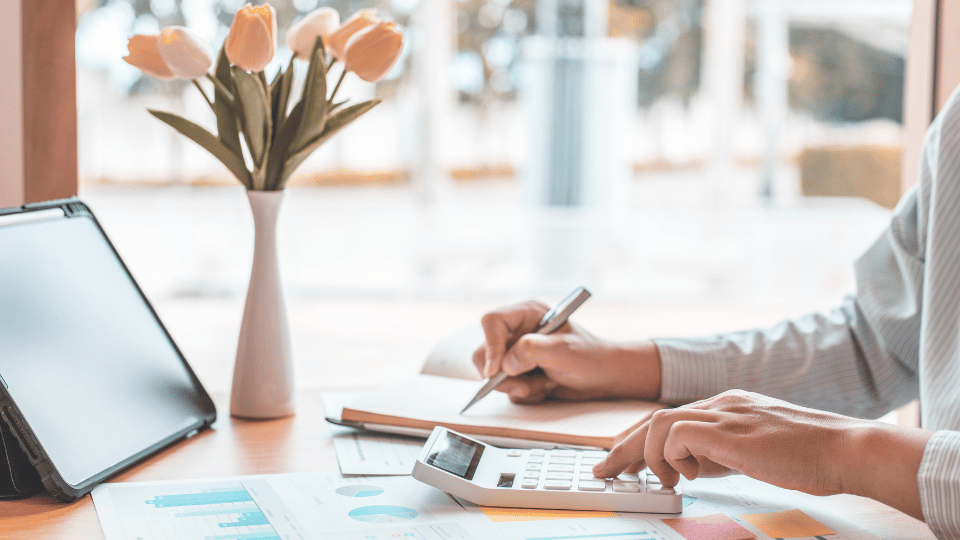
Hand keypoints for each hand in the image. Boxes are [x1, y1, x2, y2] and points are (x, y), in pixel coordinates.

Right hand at [471, 299, 660, 402]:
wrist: (604, 378)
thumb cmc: (591, 357)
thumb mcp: (564, 351)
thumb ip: (533, 351)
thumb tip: (505, 363)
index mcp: (526, 313)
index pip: (492, 321)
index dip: (490, 345)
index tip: (496, 370)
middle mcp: (516, 331)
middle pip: (484, 351)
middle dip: (503, 375)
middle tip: (525, 386)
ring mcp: (515, 353)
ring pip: (492, 374)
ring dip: (517, 386)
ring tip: (545, 383)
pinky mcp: (518, 372)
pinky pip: (505, 388)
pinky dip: (524, 393)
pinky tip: (545, 386)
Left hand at [592, 389, 932, 518]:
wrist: (848, 448)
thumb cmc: (812, 456)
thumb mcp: (756, 453)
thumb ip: (723, 453)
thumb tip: (693, 466)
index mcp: (727, 405)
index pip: (668, 417)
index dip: (638, 439)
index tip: (620, 460)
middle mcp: (721, 403)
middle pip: (652, 417)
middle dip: (622, 447)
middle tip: (604, 471)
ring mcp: (724, 413)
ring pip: (657, 423)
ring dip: (648, 456)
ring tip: (662, 482)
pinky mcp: (728, 430)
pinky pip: (675, 435)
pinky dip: (671, 458)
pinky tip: (687, 476)